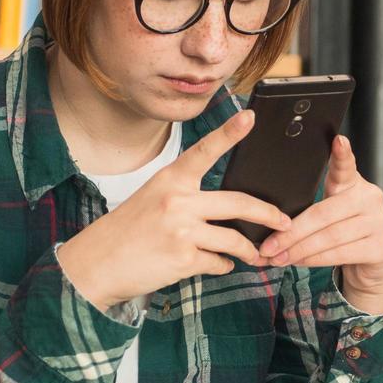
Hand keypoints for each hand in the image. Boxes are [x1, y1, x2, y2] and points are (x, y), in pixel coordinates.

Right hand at [57, 110, 289, 309]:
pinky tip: (215, 264)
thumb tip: (230, 210)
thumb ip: (188, 197)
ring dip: (248, 250)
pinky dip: (222, 266)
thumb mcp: (153, 199)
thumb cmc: (127, 230)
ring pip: (234, 239)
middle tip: (284, 221)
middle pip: (239, 203)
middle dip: (269, 215)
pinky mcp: (184, 259)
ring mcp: (182, 230)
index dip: (229, 133)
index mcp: (171, 179)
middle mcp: (178, 201)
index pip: (205, 151)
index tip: (250, 117)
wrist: (97, 263)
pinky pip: (219, 262)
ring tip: (253, 255)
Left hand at [257, 135, 382, 314]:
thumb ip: (312, 206)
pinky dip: (313, 260)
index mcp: (353, 184)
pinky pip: (339, 254)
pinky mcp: (380, 246)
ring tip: (277, 257)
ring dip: (298, 250)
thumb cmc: (344, 232)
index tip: (338, 140)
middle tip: (267, 245)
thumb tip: (270, 217)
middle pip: (324, 213)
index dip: (342, 154)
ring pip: (329, 237)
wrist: (374, 263)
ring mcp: (378, 222)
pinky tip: (298, 262)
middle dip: (291, 232)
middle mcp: (370, 198)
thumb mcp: (331, 211)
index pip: (346, 166)